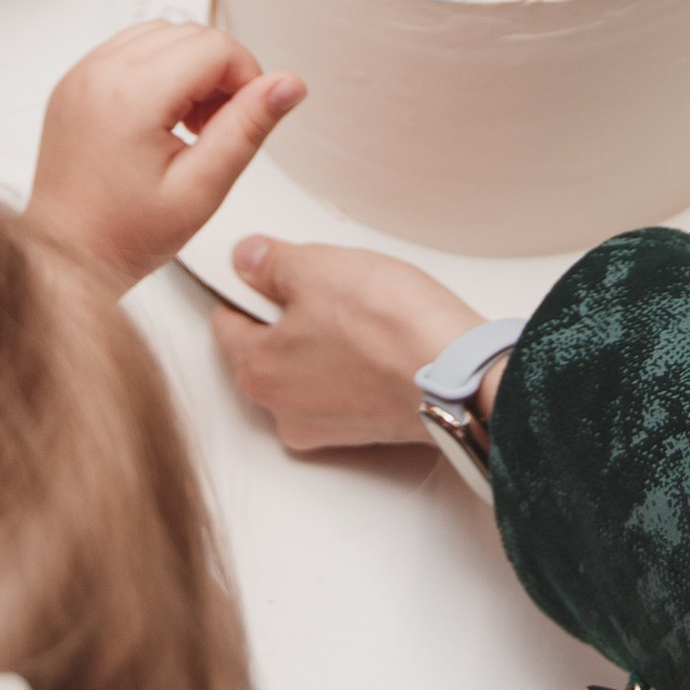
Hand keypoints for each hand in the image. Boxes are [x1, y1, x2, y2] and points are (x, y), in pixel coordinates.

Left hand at [23, 22, 303, 290]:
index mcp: (131, 95)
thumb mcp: (203, 188)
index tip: (243, 120)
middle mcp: (100, 72)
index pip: (216, 47)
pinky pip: (130, 48)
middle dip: (219, 74)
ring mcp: (82, 74)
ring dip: (190, 68)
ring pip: (162, 35)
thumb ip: (248, 128)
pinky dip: (158, 69)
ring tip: (189, 125)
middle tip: (215, 131)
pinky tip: (161, 117)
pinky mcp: (75, 82)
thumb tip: (288, 84)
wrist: (66, 254)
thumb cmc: (124, 234)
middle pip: (191, 34)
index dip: (246, 78)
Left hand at [211, 234, 473, 448]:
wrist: (462, 376)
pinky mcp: (368, 430)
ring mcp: (326, 427)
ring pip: (308, 368)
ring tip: (363, 311)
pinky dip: (357, 364)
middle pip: (268, 348)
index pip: (226, 320)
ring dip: (326, 339)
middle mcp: (283, 411)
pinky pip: (346, 386)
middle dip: (290, 313)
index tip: (268, 267)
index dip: (245, 285)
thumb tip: (248, 259)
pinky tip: (382, 339)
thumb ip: (270, 263)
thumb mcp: (317, 268)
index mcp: (256, 372)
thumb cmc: (391, 329)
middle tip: (326, 284)